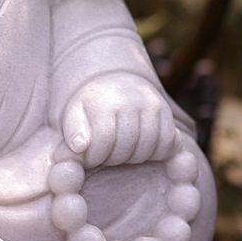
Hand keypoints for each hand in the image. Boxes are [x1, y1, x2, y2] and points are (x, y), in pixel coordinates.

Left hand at [62, 74, 177, 167]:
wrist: (115, 81)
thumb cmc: (91, 107)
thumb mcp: (74, 116)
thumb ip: (73, 132)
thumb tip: (80, 146)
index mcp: (105, 101)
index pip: (103, 140)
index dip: (95, 157)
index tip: (90, 158)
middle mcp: (131, 100)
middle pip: (127, 147)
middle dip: (114, 159)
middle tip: (106, 155)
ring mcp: (152, 105)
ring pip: (148, 148)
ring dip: (134, 158)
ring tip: (121, 152)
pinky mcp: (167, 111)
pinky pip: (167, 143)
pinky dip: (155, 153)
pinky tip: (139, 149)